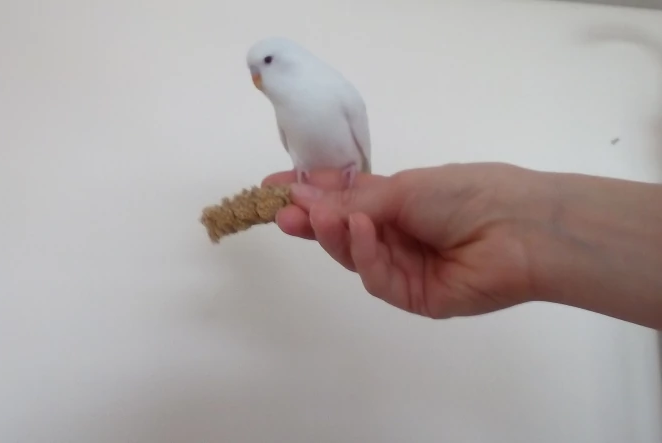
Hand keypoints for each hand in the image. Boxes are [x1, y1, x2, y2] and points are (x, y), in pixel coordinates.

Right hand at [262, 163, 544, 318]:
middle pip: (342, 232)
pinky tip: (364, 232)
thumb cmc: (465, 193)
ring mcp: (404, 267)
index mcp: (396, 202)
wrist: (519, 227)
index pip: (342, 200)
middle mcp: (396, 234)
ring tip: (320, 217)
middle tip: (280, 212)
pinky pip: (379, 278)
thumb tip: (302, 199)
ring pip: (354, 257)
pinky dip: (366, 255)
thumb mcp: (402, 190)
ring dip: (335, 236)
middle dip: (311, 220)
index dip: (308, 194)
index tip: (272, 189)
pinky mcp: (414, 296)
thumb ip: (352, 202)